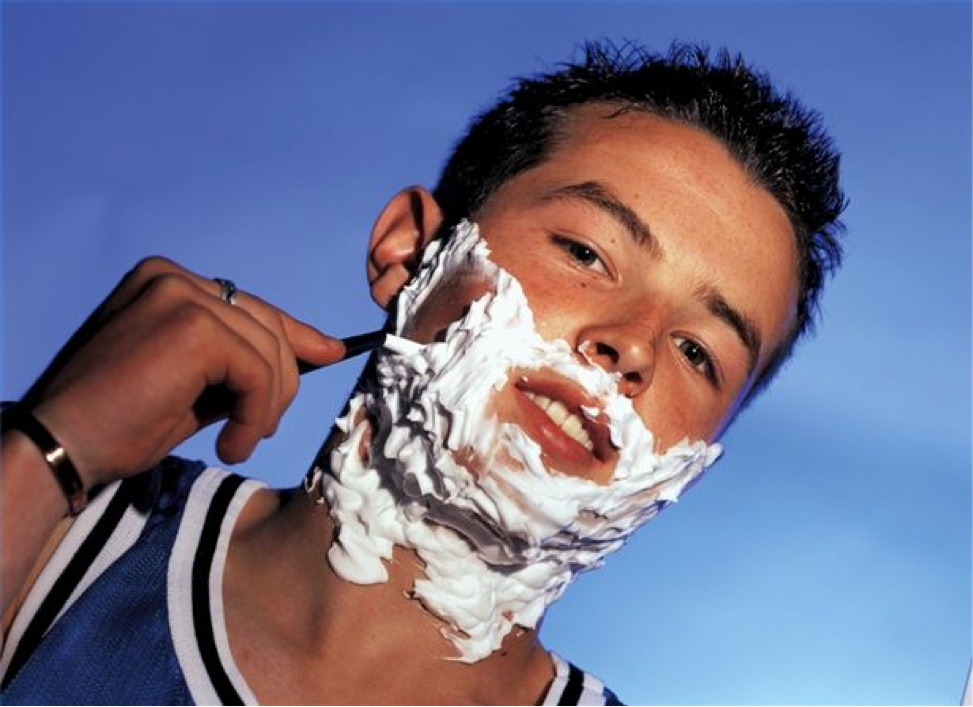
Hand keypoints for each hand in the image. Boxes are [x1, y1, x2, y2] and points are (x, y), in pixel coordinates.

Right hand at [21, 257, 344, 488]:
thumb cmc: (115, 423)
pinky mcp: (193, 326)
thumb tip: (307, 358)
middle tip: (260, 429)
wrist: (57, 448)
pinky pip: (260, 373)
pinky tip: (232, 444)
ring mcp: (182, 296)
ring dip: (267, 408)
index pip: (249, 305)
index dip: (295, 333)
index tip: (329, 351)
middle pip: (268, 326)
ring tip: (238, 442)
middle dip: (282, 382)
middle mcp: (174, 278)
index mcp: (167, 282)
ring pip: (271, 353)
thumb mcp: (191, 384)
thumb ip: (238, 364)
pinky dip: (257, 415)